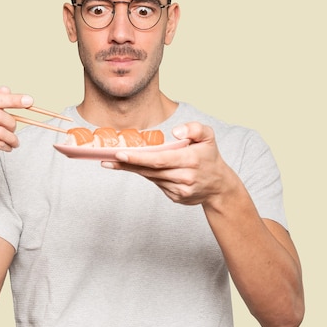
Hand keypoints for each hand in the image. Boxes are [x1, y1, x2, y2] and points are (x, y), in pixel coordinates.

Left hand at [102, 122, 236, 205]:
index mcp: (190, 160)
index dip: (139, 158)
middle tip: (106, 159)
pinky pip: (157, 183)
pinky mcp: (176, 197)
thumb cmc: (209, 157)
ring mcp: (180, 190)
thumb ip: (195, 128)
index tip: (121, 154)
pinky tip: (140, 168)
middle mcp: (184, 177)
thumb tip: (175, 132)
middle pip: (150, 170)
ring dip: (133, 169)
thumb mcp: (209, 136)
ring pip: (151, 177)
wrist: (219, 186)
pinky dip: (148, 175)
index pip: (160, 159)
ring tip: (114, 162)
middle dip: (127, 164)